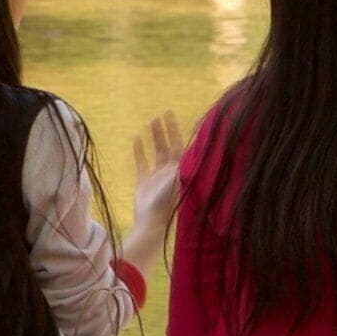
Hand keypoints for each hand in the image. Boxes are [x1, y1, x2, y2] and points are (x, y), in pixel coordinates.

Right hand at [126, 112, 185, 266]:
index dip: (190, 132)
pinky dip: (139, 151)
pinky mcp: (143, 183)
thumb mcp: (181, 176)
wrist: (153, 222)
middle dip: (169, 129)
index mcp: (183, 170)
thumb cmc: (170, 201)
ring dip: (155, 136)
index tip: (192, 117)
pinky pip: (141, 163)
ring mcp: (157, 177)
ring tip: (152, 120)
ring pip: (157, 151)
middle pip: (172, 145)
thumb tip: (200, 138)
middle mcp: (172, 172)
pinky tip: (136, 138)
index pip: (188, 146)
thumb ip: (188, 157)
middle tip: (166, 113)